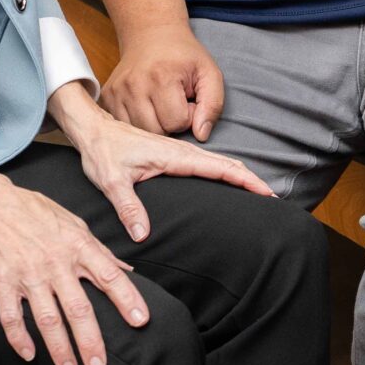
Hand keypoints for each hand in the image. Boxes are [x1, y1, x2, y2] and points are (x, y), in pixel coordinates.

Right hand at [0, 171, 150, 364]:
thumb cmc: (37, 212)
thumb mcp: (75, 224)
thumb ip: (99, 251)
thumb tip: (126, 269)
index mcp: (78, 247)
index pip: (110, 276)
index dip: (127, 299)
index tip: (141, 321)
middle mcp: (56, 263)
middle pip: (78, 308)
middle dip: (90, 340)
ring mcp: (28, 274)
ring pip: (47, 318)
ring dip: (59, 347)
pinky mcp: (2, 281)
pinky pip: (11, 315)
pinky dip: (19, 337)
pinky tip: (29, 354)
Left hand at [58, 91, 272, 241]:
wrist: (92, 130)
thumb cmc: (102, 152)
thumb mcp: (110, 181)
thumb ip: (128, 207)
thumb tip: (143, 234)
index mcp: (173, 156)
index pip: (218, 167)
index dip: (243, 180)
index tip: (265, 192)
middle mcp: (180, 152)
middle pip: (225, 163)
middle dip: (250, 179)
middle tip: (272, 198)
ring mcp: (178, 152)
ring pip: (217, 162)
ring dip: (239, 175)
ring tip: (259, 191)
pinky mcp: (173, 155)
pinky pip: (206, 163)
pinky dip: (224, 171)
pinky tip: (228, 181)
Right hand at [99, 21, 225, 139]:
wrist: (151, 34)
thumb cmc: (183, 56)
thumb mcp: (209, 73)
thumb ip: (213, 104)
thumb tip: (201, 135)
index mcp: (161, 77)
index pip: (177, 122)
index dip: (188, 115)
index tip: (187, 100)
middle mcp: (134, 85)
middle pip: (156, 132)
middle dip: (170, 124)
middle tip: (174, 104)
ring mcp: (116, 92)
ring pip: (139, 133)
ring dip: (153, 125)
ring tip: (160, 105)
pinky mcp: (106, 97)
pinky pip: (124, 126)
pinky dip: (138, 122)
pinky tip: (145, 106)